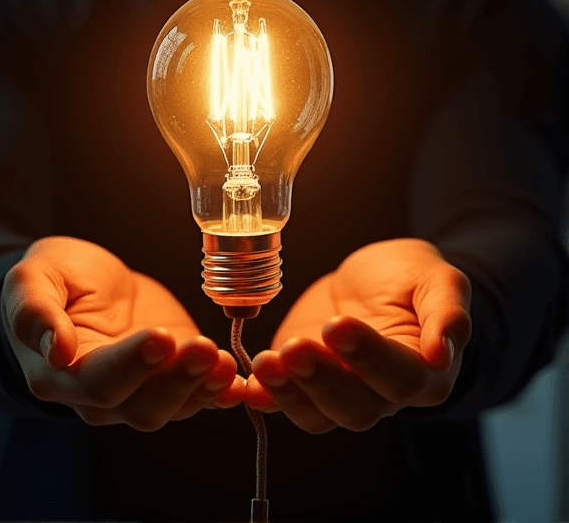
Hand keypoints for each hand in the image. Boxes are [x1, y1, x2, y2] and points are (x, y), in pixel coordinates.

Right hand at [0, 236, 241, 427]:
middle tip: (204, 349)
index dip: (131, 365)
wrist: (86, 282)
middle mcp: (100, 396)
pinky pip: (197, 395)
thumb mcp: (32, 280)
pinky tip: (239, 380)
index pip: (98, 383)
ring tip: (225, 362)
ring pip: (174, 405)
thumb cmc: (56, 279)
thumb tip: (57, 350)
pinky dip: (220, 392)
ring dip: (203, 387)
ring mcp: (140, 388)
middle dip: (178, 379)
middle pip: (142, 405)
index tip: (161, 337)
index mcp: (60, 375)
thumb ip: (35, 313)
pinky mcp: (171, 374)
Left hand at [244, 238, 471, 432]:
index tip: (337, 324)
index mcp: (423, 372)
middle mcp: (382, 394)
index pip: (401, 378)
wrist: (371, 279)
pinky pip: (286, 403)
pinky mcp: (304, 382)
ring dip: (289, 393)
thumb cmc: (409, 278)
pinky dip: (265, 398)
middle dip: (321, 380)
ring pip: (318, 415)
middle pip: (356, 408)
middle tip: (295, 347)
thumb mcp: (438, 281)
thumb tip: (444, 354)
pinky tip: (247, 385)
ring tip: (264, 361)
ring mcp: (340, 391)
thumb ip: (447, 314)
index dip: (369, 357)